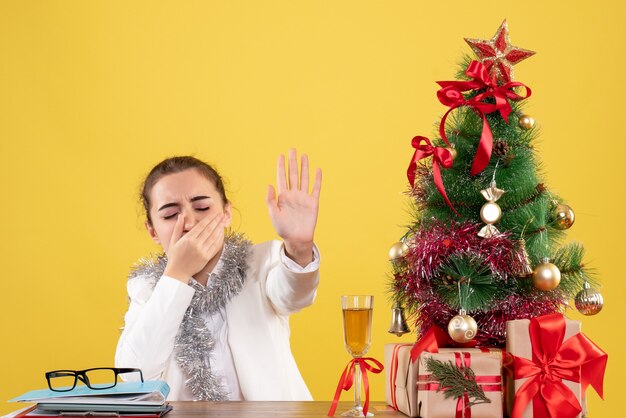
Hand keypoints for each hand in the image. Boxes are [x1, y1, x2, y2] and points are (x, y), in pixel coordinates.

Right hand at [163, 211, 225, 281]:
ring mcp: (202, 251)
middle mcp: (196, 244)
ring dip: (219, 228)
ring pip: (213, 237)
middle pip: (209, 229)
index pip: (201, 225)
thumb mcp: (173, 241)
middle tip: (222, 215)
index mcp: (188, 239)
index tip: (215, 214)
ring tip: (224, 221)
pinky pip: (215, 246)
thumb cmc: (174, 256)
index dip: (209, 219)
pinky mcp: (206, 257)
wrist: (178, 272)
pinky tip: (222, 233)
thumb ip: (177, 228)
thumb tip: (181, 216)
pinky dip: (219, 239)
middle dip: (217, 221)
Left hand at [266, 149, 321, 266]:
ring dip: (304, 167)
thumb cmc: (283, 228)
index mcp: (283, 196)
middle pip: (293, 174)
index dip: (281, 166)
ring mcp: (303, 197)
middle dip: (292, 162)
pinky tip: (317, 170)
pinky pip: (315, 189)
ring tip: (304, 156)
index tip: (281, 155)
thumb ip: (270, 200)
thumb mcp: (274, 214)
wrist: (297, 239)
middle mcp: (294, 194)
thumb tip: (269, 185)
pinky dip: (317, 179)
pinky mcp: (313, 202)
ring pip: (304, 178)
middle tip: (292, 149)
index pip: (282, 177)